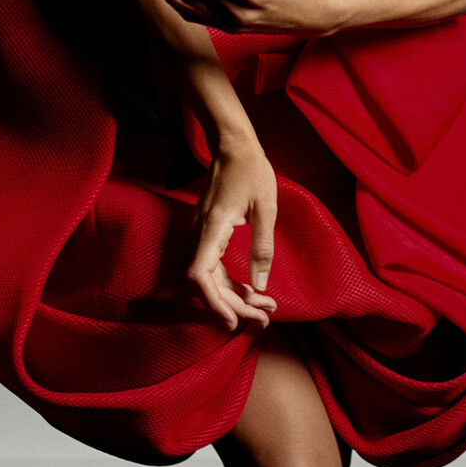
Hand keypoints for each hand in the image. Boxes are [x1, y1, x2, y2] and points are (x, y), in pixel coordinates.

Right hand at [185, 135, 278, 331]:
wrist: (232, 144)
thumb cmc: (251, 170)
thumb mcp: (266, 207)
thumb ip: (262, 247)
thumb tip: (260, 285)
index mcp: (213, 227)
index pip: (199, 275)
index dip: (212, 303)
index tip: (233, 321)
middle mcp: (199, 233)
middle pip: (204, 284)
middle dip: (233, 306)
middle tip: (265, 318)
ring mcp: (199, 233)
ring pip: (207, 278)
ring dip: (232, 297)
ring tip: (264, 309)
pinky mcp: (205, 233)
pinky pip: (210, 266)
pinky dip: (228, 283)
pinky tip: (250, 290)